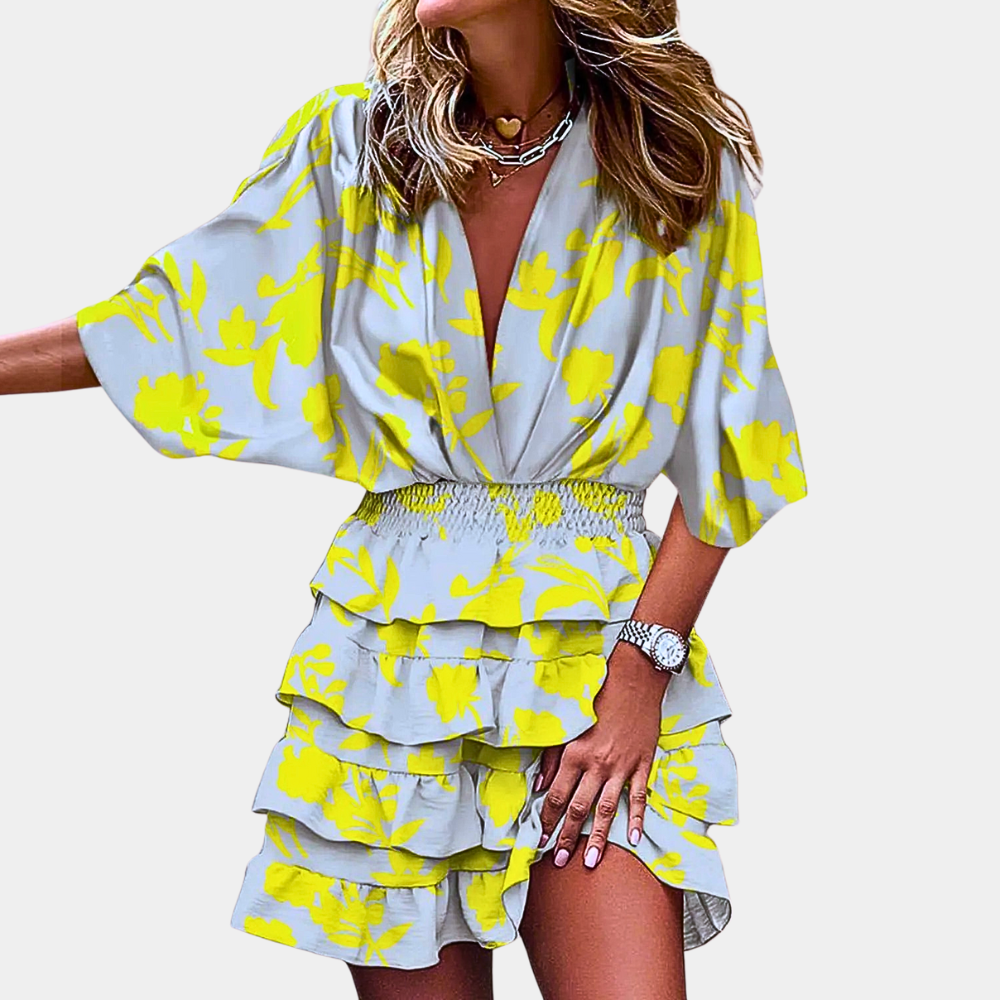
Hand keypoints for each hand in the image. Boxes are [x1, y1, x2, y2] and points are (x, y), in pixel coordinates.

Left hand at [534, 640, 669, 867]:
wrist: (635, 680)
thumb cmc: (599, 699)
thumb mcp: (569, 724)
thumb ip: (553, 756)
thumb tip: (540, 785)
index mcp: (575, 753)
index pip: (557, 796)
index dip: (547, 820)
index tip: (539, 839)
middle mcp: (597, 764)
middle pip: (579, 809)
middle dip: (567, 837)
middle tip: (558, 861)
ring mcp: (622, 767)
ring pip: (607, 810)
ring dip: (598, 838)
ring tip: (590, 862)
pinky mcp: (642, 765)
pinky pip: (638, 798)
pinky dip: (636, 819)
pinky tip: (633, 839)